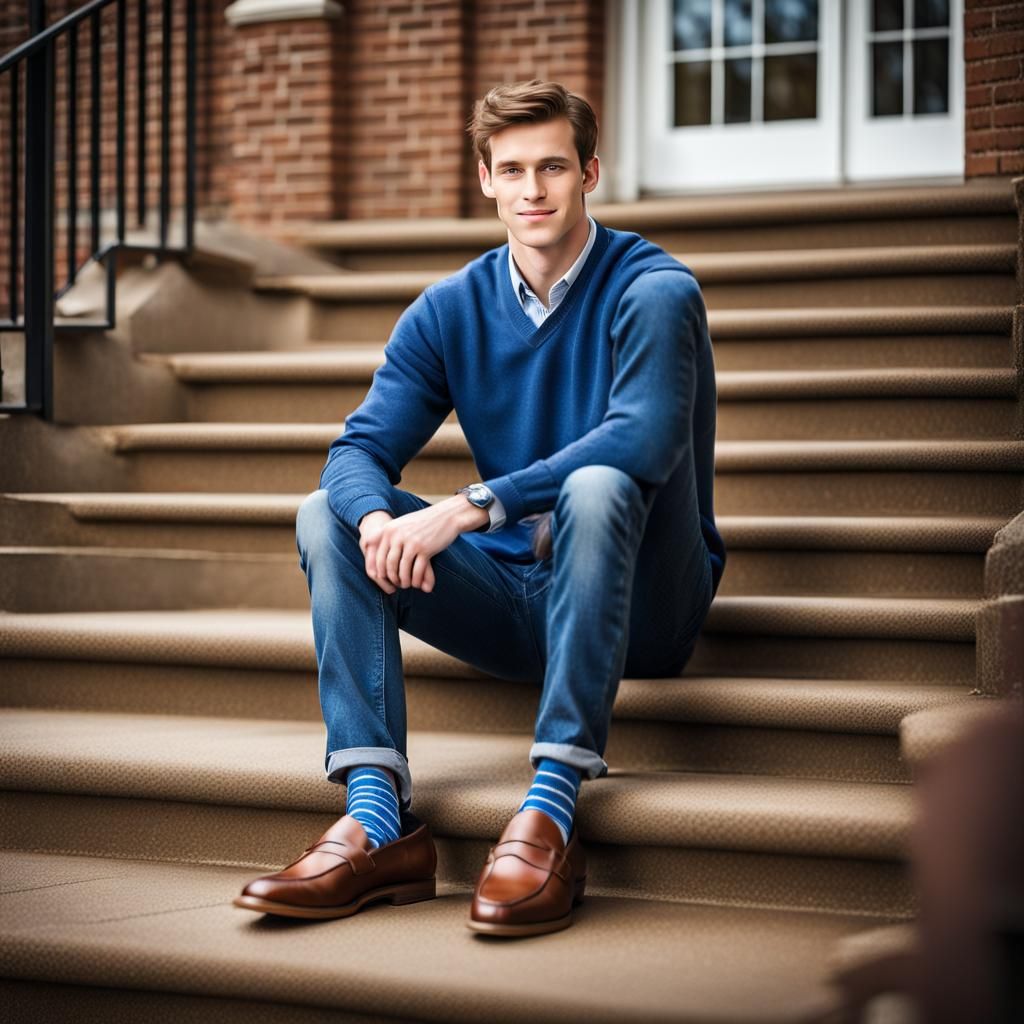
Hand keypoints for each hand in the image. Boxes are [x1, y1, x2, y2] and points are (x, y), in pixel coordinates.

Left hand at [357, 497, 488, 593]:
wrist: (447, 515)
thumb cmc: (424, 522)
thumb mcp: (402, 524)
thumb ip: (389, 535)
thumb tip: (373, 549)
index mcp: (389, 529)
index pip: (379, 556)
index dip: (381, 570)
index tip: (386, 578)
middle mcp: (398, 535)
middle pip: (389, 564)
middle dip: (392, 577)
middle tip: (397, 583)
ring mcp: (412, 542)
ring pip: (402, 569)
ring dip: (404, 581)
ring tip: (407, 585)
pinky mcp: (425, 549)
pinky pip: (417, 571)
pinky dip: (416, 580)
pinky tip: (417, 583)